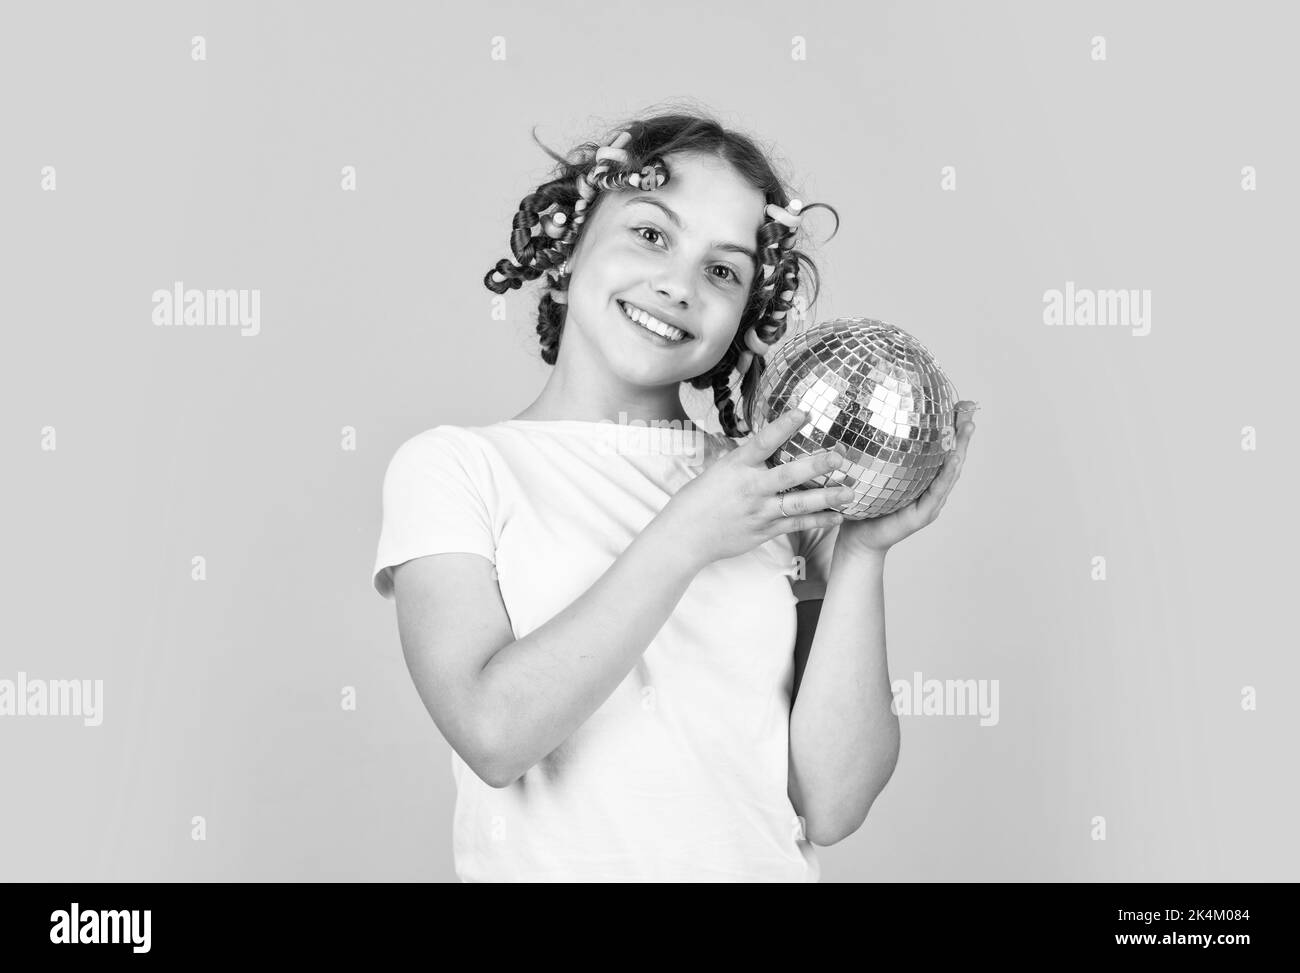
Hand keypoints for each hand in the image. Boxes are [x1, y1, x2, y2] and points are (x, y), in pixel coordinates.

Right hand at [654, 408, 853, 570]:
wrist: (685, 535)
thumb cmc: (698, 499)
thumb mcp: (718, 470)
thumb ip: (744, 459)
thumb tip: (763, 441)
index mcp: (736, 467)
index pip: (762, 442)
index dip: (784, 426)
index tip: (805, 412)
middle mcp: (750, 488)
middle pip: (788, 474)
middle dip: (816, 465)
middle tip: (839, 457)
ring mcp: (759, 511)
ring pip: (798, 504)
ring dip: (826, 497)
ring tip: (850, 492)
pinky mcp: (764, 531)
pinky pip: (796, 525)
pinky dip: (818, 521)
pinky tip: (838, 516)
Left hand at [836, 400, 977, 556]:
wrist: (857, 537)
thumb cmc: (863, 503)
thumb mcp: (870, 471)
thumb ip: (875, 450)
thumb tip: (865, 416)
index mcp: (921, 477)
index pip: (940, 448)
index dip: (951, 427)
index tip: (959, 403)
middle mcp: (930, 488)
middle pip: (951, 456)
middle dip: (962, 433)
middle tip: (969, 409)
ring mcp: (930, 502)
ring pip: (950, 472)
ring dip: (960, 449)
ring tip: (966, 428)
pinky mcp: (923, 514)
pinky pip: (936, 492)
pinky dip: (946, 475)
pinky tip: (953, 460)